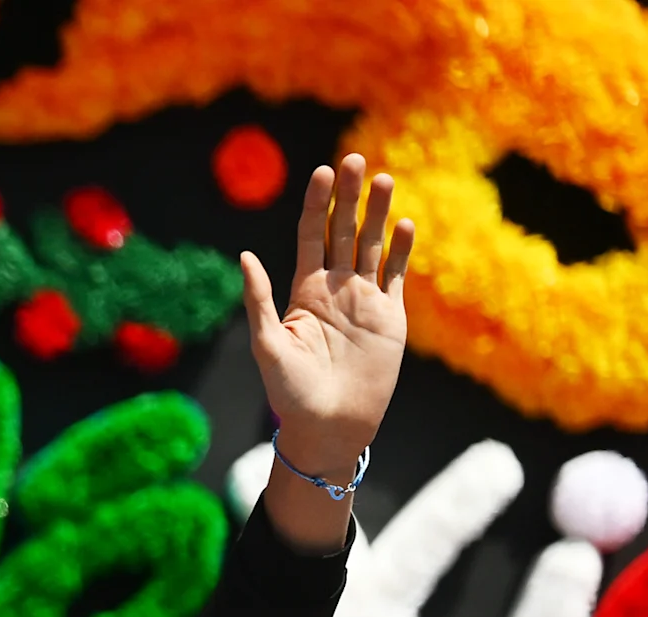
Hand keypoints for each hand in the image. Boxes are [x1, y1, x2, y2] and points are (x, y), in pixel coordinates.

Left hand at [236, 153, 412, 478]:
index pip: (312, 235)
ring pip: (372, 245)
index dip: (318, 204)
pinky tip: (404, 224)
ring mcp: (364, 300)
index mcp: (304, 291)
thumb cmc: (290, 393)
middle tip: (356, 160)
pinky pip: (396, 275)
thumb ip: (259, 299)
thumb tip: (244, 256)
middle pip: (343, 231)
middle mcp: (335, 288)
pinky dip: (401, 250)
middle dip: (350, 197)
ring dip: (378, 214)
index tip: (323, 172)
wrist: (329, 426)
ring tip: (384, 180)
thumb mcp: (267, 345)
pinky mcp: (390, 316)